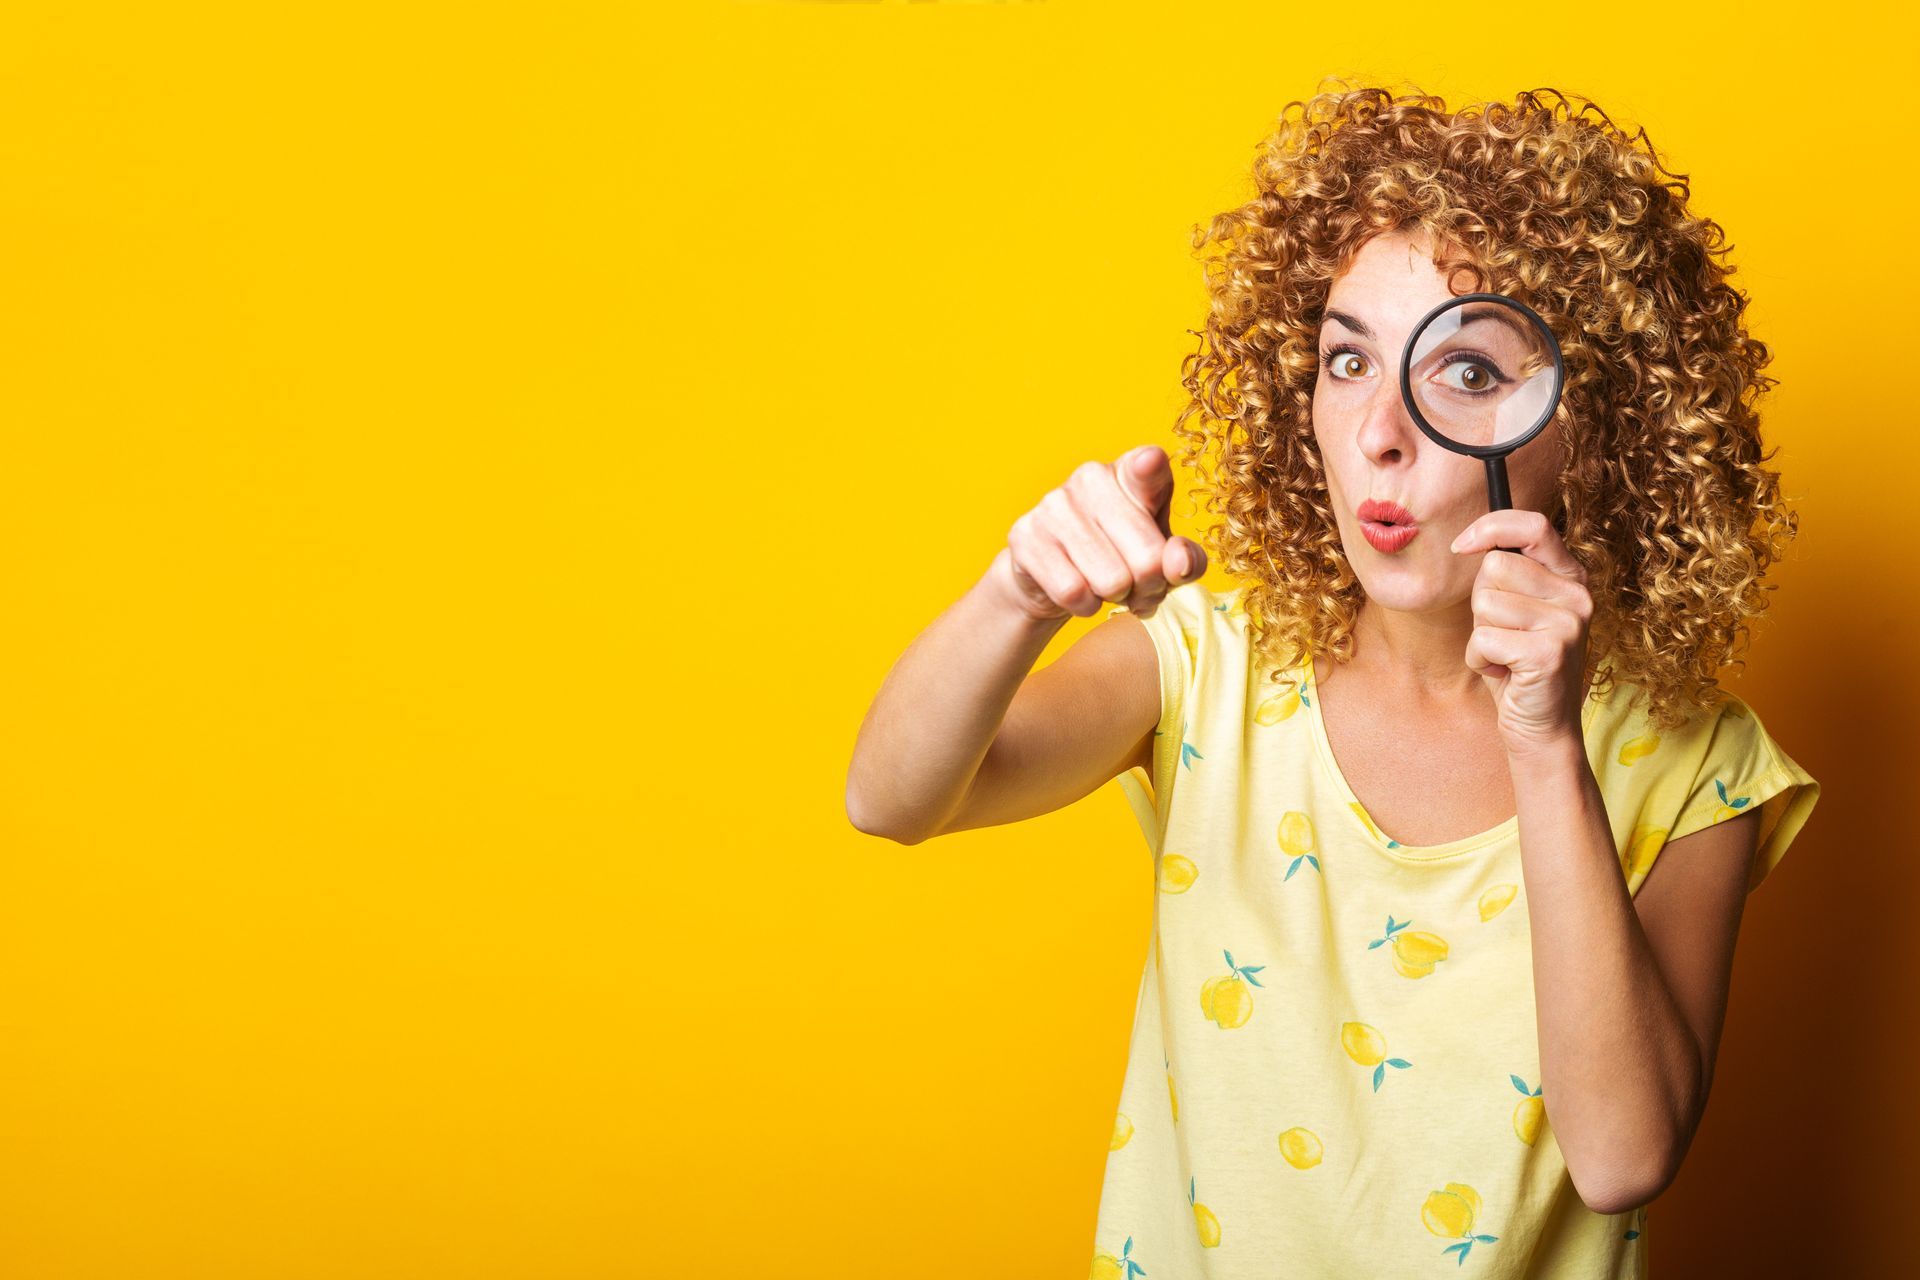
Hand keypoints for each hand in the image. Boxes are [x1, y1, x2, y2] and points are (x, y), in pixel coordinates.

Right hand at [988, 445, 1207, 621]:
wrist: (1054, 577)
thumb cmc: (1123, 557)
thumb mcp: (1165, 558)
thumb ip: (1187, 560)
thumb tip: (1178, 563)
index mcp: (1134, 472)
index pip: (1148, 464)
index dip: (1149, 466)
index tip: (1148, 464)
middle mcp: (1093, 476)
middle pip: (1148, 558)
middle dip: (1149, 587)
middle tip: (1137, 584)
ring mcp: (1055, 504)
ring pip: (1111, 581)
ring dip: (1117, 599)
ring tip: (1108, 587)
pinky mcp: (1026, 536)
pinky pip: (1073, 592)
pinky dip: (1085, 606)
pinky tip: (1080, 591)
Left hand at [1450, 509, 1592, 756]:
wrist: (1541, 727)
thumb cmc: (1517, 664)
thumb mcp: (1514, 608)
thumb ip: (1505, 573)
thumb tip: (1470, 540)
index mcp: (1571, 576)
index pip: (1533, 524)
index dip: (1490, 527)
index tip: (1461, 546)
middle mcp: (1577, 594)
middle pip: (1495, 565)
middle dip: (1481, 602)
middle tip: (1503, 633)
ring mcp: (1568, 623)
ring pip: (1484, 602)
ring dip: (1479, 634)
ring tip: (1505, 655)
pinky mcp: (1549, 653)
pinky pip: (1482, 638)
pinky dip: (1478, 659)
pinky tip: (1503, 673)